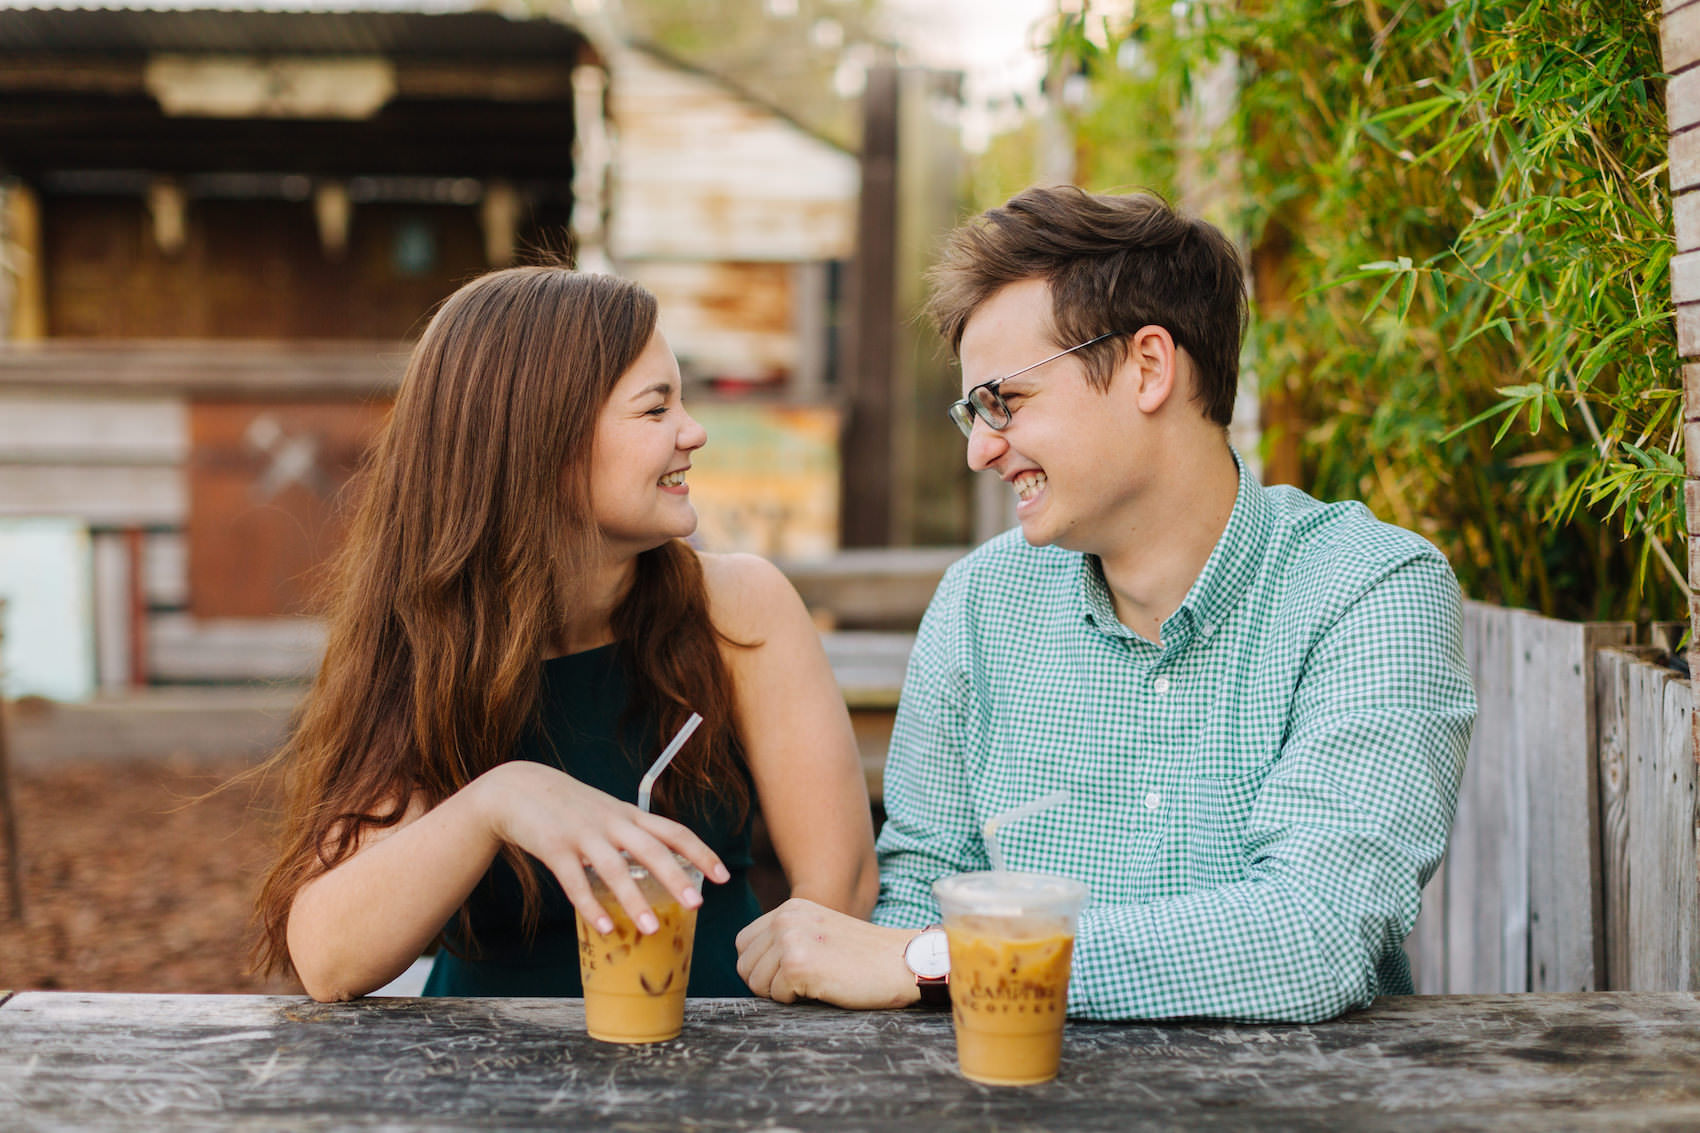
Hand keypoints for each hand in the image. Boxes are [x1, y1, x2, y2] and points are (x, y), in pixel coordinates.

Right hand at [473, 761, 730, 936]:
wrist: (518, 789)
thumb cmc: (569, 807)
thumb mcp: (606, 812)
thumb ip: (630, 835)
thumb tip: (659, 868)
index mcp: (629, 816)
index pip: (673, 831)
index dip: (700, 852)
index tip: (723, 876)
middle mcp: (612, 823)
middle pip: (652, 849)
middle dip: (677, 877)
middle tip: (698, 904)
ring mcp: (583, 835)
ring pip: (615, 869)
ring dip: (635, 900)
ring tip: (653, 928)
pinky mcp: (554, 848)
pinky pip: (575, 882)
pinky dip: (591, 907)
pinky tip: (604, 928)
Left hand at [735, 897, 918, 1008]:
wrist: (901, 961)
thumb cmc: (865, 957)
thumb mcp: (820, 932)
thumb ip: (788, 938)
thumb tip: (750, 967)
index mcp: (790, 909)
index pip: (744, 943)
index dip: (760, 966)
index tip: (788, 974)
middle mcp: (785, 919)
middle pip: (745, 964)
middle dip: (767, 983)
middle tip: (803, 983)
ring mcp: (789, 940)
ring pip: (755, 983)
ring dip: (782, 994)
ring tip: (816, 983)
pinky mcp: (796, 964)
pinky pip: (774, 996)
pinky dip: (796, 1002)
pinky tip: (823, 988)